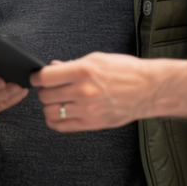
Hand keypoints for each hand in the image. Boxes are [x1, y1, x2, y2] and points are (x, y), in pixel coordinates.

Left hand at [32, 53, 186, 130]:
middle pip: (45, 95)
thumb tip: (53, 68)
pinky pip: (61, 126)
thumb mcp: (98, 59)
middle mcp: (83, 91)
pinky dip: (55, 120)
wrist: (149, 89)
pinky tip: (61, 112)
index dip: (37, 76)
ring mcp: (87, 110)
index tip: (37, 77)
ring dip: (49, 106)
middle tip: (51, 87)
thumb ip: (72, 65)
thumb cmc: (126, 71)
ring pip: (50, 112)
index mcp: (84, 71)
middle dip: (45, 90)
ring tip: (57, 100)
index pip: (46, 77)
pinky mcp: (91, 124)